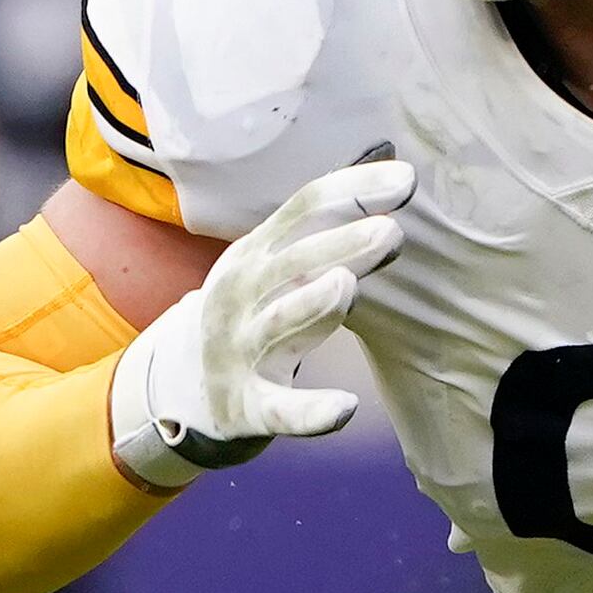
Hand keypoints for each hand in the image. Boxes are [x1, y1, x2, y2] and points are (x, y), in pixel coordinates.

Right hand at [106, 159, 414, 489]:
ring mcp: (240, 350)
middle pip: (293, 263)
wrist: (186, 386)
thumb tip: (394, 193)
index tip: (406, 180)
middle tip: (390, 233)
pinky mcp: (247, 405)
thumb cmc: (254, 313)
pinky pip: (279, 409)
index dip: (352, 191)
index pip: (304, 209)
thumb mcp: (278, 268)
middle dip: (340, 246)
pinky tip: (346, 408)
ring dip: (311, 305)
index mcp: (255, 254)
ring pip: (277, 324)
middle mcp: (242, 294)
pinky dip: (310, 412)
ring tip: (346, 286)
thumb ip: (329, 237)